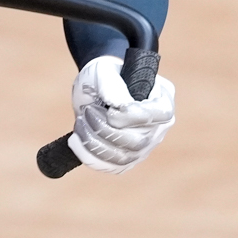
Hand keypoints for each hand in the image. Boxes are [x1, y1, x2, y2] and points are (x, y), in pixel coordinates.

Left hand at [66, 55, 174, 173]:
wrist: (95, 88)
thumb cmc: (105, 75)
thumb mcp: (104, 71)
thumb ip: (111, 84)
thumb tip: (118, 105)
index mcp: (163, 100)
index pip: (159, 115)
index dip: (133, 117)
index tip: (110, 110)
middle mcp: (158, 128)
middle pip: (139, 142)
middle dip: (106, 129)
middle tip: (87, 110)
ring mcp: (144, 147)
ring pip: (123, 157)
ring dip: (95, 142)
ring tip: (80, 121)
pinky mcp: (126, 159)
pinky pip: (110, 166)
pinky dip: (88, 156)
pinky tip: (75, 139)